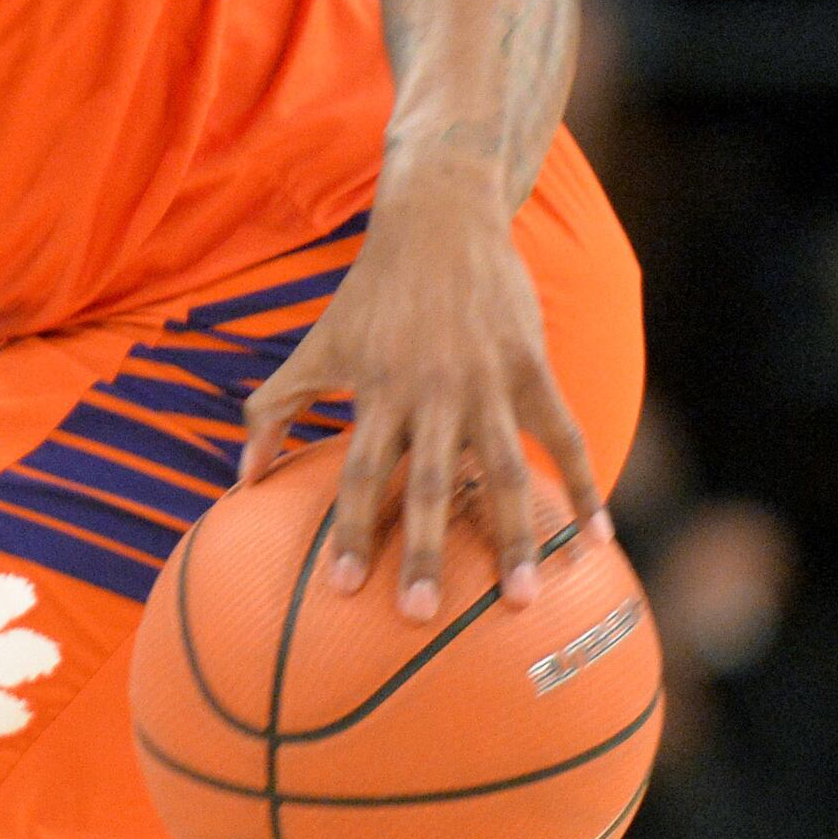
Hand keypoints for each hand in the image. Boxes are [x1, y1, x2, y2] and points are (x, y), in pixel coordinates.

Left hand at [238, 189, 604, 617]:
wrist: (439, 222)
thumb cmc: (368, 297)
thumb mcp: (314, 348)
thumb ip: (272, 412)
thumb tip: (239, 483)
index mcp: (377, 391)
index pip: (360, 474)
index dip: (352, 530)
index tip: (343, 591)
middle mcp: (431, 393)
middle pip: (428, 485)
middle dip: (425, 552)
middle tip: (421, 616)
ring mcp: (487, 382)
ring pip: (503, 471)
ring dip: (513, 537)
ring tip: (518, 601)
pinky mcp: (532, 367)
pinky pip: (565, 436)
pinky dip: (585, 486)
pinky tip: (598, 540)